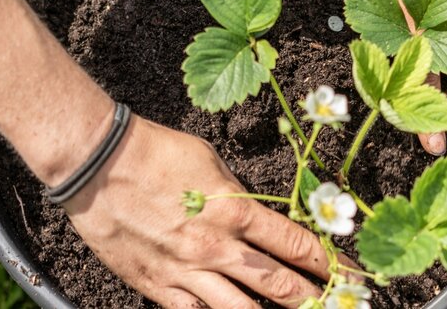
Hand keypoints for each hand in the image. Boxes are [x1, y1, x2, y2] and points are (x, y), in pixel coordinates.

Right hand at [62, 117, 344, 307]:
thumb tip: (258, 218)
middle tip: (339, 307)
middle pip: (280, 287)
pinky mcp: (158, 287)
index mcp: (236, 211)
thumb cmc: (155, 153)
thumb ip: (239, 196)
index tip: (350, 275)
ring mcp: (187, 272)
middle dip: (315, 301)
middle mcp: (217, 247)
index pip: (297, 246)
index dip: (330, 265)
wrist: (96, 164)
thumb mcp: (211, 163)